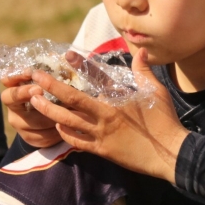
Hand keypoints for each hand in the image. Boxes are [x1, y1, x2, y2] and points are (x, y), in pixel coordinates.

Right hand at [0, 51, 88, 147]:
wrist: (58, 122)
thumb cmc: (58, 94)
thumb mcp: (59, 80)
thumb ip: (61, 68)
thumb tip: (69, 55)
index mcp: (17, 88)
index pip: (8, 79)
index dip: (15, 75)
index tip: (30, 71)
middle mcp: (14, 106)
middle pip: (10, 98)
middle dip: (24, 93)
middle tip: (39, 89)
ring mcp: (20, 124)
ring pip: (31, 120)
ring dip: (49, 114)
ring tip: (65, 109)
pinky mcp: (30, 139)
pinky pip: (42, 136)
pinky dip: (56, 131)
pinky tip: (68, 125)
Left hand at [28, 48, 189, 182]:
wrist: (170, 154)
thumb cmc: (165, 121)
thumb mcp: (157, 92)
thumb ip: (143, 72)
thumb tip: (141, 51)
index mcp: (118, 99)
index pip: (96, 77)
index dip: (80, 64)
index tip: (66, 55)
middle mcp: (106, 115)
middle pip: (72, 99)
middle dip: (51, 86)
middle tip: (35, 76)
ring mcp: (102, 134)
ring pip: (68, 121)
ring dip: (49, 110)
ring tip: (34, 100)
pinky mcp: (102, 150)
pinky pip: (77, 142)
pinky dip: (65, 133)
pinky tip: (56, 125)